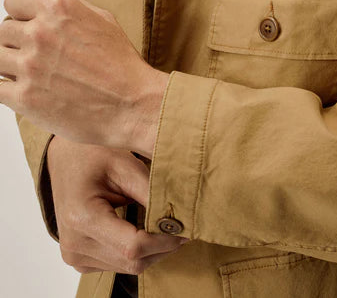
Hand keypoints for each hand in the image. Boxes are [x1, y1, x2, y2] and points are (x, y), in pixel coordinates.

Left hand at [0, 0, 168, 151]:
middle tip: (38, 56)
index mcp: (57, 7)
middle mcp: (40, 32)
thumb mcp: (101, 18)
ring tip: (33, 74)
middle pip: (1, 31)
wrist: (131, 104)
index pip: (12, 2)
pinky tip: (28, 91)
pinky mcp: (24, 98)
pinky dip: (8, 90)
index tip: (32, 29)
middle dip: (16, 42)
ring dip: (10, 66)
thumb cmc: (120, 61)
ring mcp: (30, 66)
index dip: (22, 16)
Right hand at [46, 136, 187, 274]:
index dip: (164, 240)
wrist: (65, 158)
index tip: (185, 227)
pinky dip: (137, 251)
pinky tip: (144, 229)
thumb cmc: (93, 155)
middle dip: (163, 245)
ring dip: (152, 250)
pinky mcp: (79, 259)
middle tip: (182, 225)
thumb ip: (151, 192)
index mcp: (82, 217)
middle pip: (133, 261)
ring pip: (128, 266)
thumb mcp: (125, 165)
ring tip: (164, 224)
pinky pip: (117, 264)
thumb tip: (180, 216)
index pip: (133, 246)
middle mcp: (74, 244)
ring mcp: (74, 255)